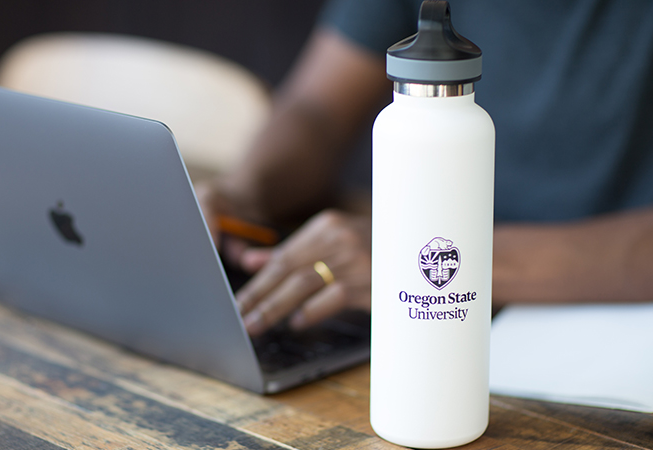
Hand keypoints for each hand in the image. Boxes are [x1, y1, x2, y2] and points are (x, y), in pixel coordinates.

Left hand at [236, 209, 370, 336]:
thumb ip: (290, 252)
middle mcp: (339, 238)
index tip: (237, 302)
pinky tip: (298, 323)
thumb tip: (249, 261)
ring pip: (305, 284)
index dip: (257, 282)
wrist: (425, 246)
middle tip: (241, 319)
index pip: (282, 257)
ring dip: (277, 308)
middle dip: (260, 297)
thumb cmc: (373, 248)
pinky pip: (335, 296)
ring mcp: (357, 259)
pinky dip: (313, 311)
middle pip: (288, 270)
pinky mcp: (373, 280)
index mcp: (326, 226)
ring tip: (258, 325)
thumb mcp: (331, 242)